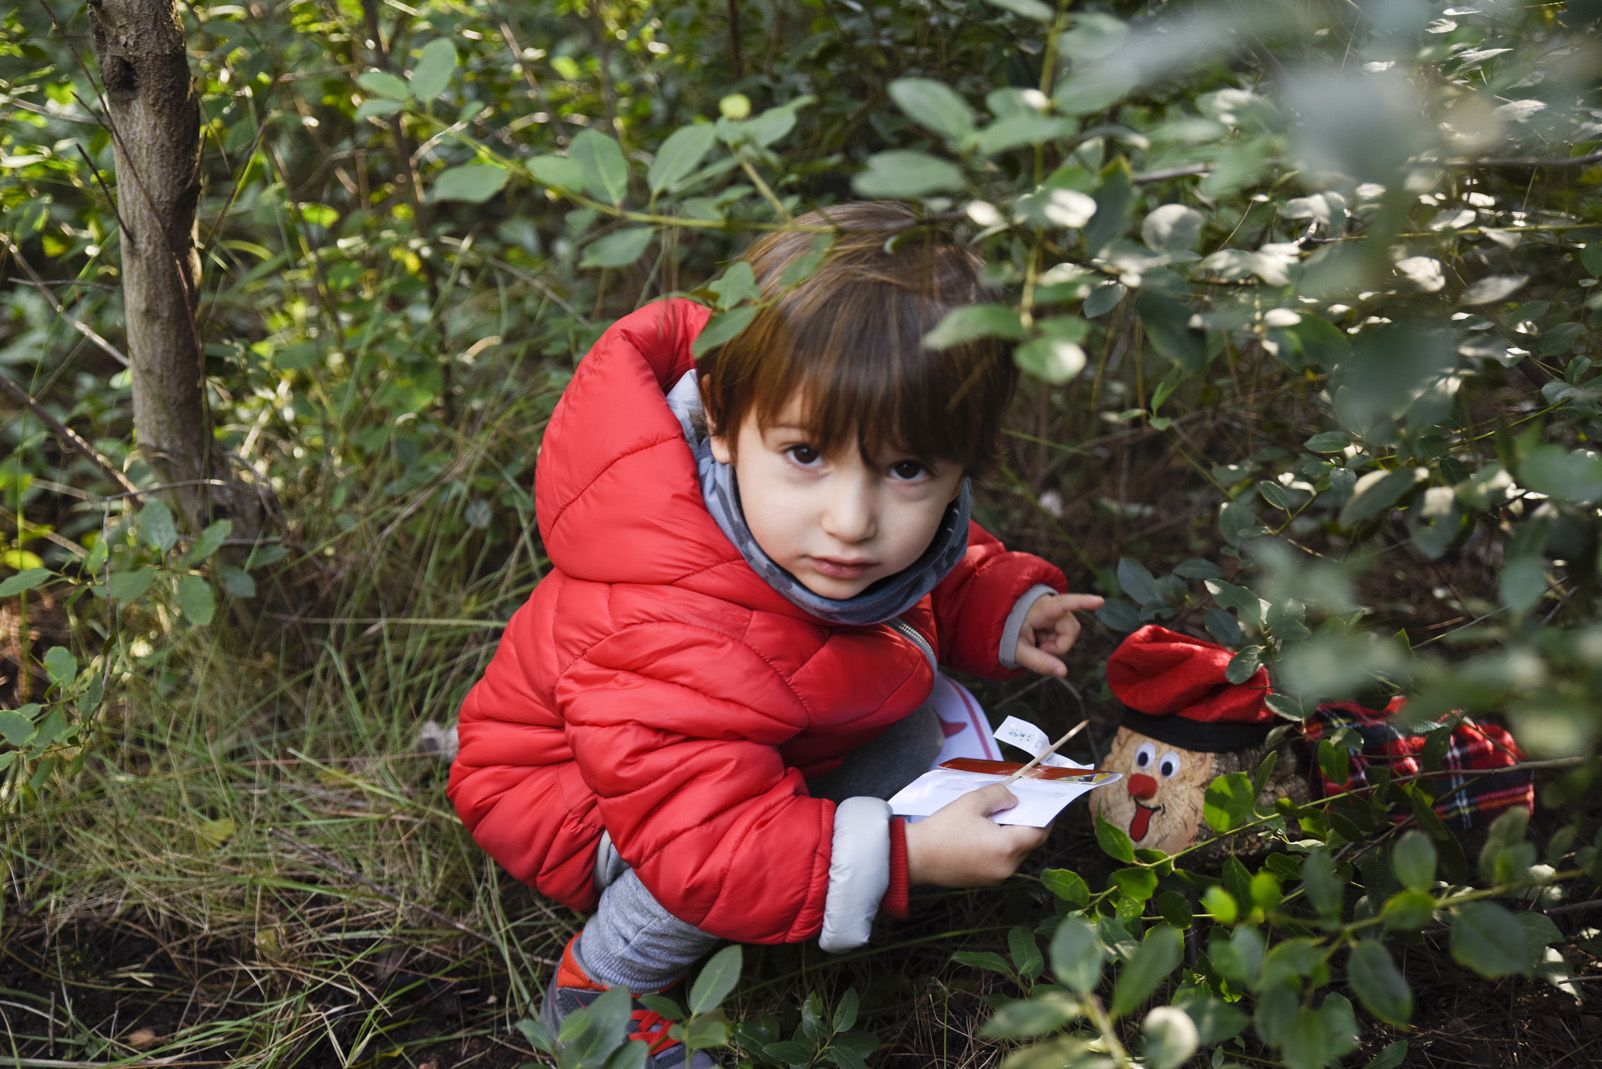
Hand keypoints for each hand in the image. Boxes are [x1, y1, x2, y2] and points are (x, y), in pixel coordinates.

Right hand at [904, 784, 1049, 887]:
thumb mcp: (972, 802)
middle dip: (1027, 824)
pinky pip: (1001, 862)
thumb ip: (999, 795)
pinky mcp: (983, 881)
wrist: (915, 857)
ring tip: (998, 818)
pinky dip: (1000, 847)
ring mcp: (995, 878)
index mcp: (1007, 848)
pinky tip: (985, 833)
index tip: (1045, 804)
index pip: (1039, 833)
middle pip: (1028, 844)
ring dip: (1012, 836)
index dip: (1046, 817)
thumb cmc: (943, 829)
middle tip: (1018, 806)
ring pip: (1015, 854)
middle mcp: (1007, 867)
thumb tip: (1013, 801)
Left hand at [1014, 592, 1103, 676]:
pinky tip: (1040, 637)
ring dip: (1055, 643)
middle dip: (1058, 646)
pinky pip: (1065, 633)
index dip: (1082, 602)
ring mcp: (1058, 609)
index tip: (1099, 601)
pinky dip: (1054, 640)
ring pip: (1070, 634)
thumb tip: (1064, 672)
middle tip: (1037, 647)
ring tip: (1036, 640)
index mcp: (1040, 609)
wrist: (1003, 619)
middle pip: (1071, 631)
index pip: (1063, 604)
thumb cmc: (1009, 631)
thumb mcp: (1017, 650)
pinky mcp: (1060, 615)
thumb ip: (1039, 662)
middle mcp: (1053, 604)